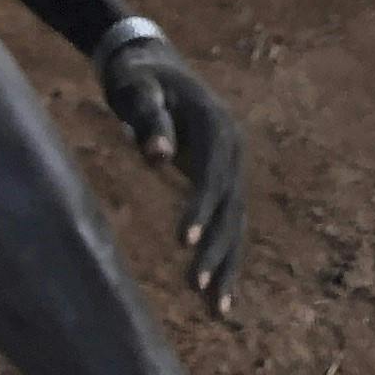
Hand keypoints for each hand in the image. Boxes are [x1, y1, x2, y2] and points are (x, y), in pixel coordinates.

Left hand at [101, 37, 247, 314]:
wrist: (156, 64)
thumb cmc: (140, 78)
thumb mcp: (138, 87)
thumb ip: (148, 118)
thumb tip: (156, 155)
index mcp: (217, 126)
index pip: (212, 175)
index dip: (201, 208)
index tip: (184, 242)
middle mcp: (234, 150)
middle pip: (231, 206)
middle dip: (216, 248)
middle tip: (195, 286)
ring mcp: (232, 168)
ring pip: (236, 223)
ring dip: (227, 265)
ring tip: (216, 310)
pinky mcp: (222, 183)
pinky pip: (229, 225)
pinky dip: (224, 259)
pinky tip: (216, 298)